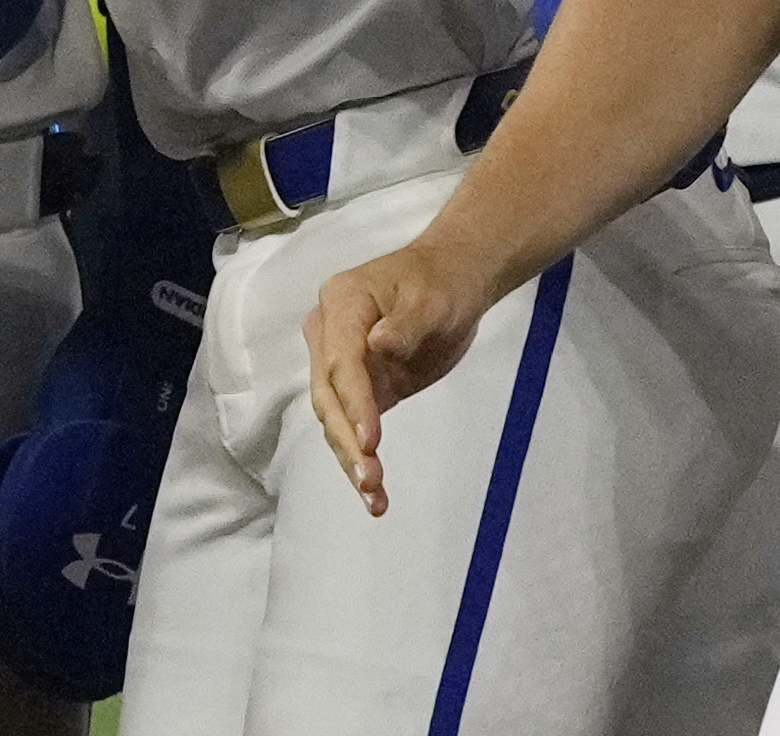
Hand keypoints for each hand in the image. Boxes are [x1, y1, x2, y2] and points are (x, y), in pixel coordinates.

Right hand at [303, 239, 502, 515]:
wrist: (451, 281)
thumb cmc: (440, 283)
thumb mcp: (431, 299)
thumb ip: (405, 324)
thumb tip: (378, 344)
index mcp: (340, 303)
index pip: (340, 361)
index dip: (354, 402)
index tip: (370, 440)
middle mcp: (328, 335)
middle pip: (328, 395)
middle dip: (347, 440)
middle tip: (370, 480)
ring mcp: (339, 365)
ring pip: (334, 419)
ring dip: (351, 459)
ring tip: (374, 498)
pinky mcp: (359, 390)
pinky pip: (352, 428)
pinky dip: (362, 460)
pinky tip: (375, 496)